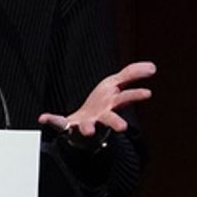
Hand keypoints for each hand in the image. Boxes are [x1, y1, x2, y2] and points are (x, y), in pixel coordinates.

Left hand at [38, 61, 155, 137]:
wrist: (84, 128)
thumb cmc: (102, 104)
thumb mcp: (116, 84)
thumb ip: (132, 74)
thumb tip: (152, 66)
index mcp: (113, 103)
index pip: (126, 97)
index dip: (136, 94)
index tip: (147, 93)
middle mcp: (101, 116)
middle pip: (110, 118)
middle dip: (115, 122)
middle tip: (122, 127)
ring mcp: (86, 122)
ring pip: (88, 127)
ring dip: (88, 128)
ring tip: (89, 130)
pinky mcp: (69, 126)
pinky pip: (59, 122)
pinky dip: (51, 120)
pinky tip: (43, 117)